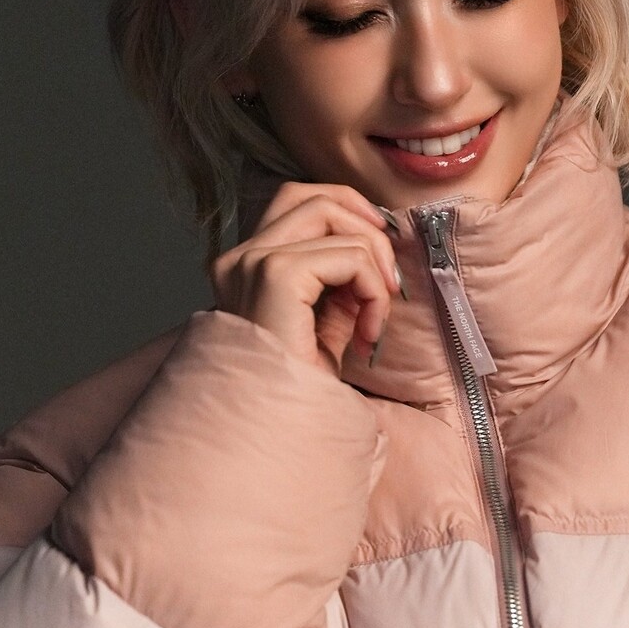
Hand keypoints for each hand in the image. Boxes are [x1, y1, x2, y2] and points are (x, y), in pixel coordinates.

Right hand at [209, 182, 401, 376]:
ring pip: (333, 215)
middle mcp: (238, 257)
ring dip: (374, 264)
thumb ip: (343, 278)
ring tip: (376, 317)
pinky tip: (368, 333)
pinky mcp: (275, 275)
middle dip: (368, 227)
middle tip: (389, 284)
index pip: (299, 201)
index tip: (378, 264)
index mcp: (244, 265)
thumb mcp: (327, 320)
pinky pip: (347, 256)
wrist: (278, 432)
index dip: (350, 215)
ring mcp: (251, 263)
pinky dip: (372, 289)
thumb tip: (378, 246)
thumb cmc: (300, 389)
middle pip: (315, 195)